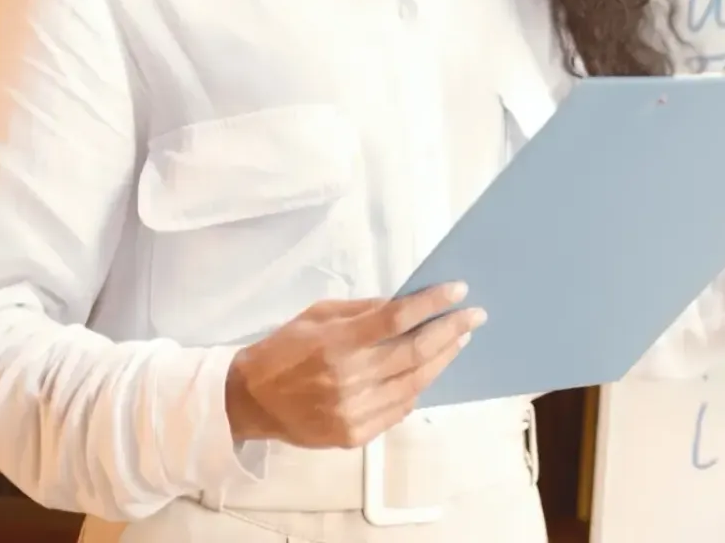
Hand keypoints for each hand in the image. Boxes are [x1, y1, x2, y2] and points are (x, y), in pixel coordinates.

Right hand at [224, 283, 483, 447]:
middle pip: (415, 352)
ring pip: (414, 383)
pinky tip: (427, 372)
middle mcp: (347, 379)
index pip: (397, 319)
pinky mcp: (353, 435)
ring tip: (458, 340)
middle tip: (474, 315)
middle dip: (451, 330)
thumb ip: (364, 310)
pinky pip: (399, 410)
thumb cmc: (285, 349)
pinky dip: (417, 388)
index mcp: (336, 343)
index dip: (432, 303)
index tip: (459, 289)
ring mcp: (352, 411)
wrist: (250, 401)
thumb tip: (408, 303)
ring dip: (442, 359)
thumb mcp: (318, 314)